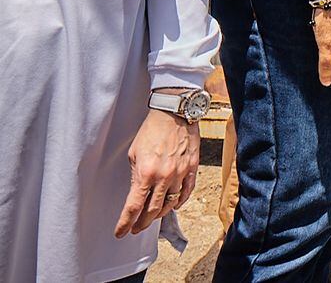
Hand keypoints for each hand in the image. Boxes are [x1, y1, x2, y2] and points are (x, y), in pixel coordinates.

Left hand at [115, 107, 199, 237]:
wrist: (175, 114)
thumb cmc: (152, 130)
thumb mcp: (134, 153)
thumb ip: (136, 175)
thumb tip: (137, 191)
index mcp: (145, 173)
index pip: (133, 207)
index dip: (125, 223)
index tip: (120, 232)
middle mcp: (164, 177)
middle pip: (152, 211)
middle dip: (141, 224)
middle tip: (135, 229)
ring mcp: (180, 173)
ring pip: (170, 204)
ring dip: (159, 214)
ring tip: (152, 218)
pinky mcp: (192, 168)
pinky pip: (187, 192)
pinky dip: (179, 202)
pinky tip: (173, 206)